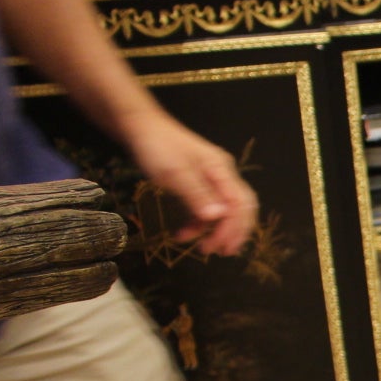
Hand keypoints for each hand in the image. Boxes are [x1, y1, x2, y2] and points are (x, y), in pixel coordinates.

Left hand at [122, 110, 258, 256]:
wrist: (140, 127)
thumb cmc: (157, 147)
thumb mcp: (175, 172)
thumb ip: (197, 195)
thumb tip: (218, 217)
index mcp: (221, 171)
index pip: (239, 204)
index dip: (234, 228)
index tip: (222, 248)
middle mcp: (222, 175)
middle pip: (240, 208)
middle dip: (233, 232)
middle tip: (221, 253)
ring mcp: (211, 179)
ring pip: (223, 210)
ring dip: (213, 230)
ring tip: (201, 248)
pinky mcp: (198, 183)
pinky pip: (206, 207)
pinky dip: (198, 222)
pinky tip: (184, 233)